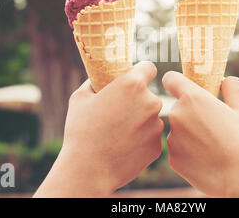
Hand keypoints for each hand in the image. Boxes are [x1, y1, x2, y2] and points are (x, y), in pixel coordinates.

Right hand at [35, 61, 163, 196]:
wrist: (88, 170)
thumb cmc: (81, 130)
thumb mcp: (80, 97)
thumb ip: (95, 82)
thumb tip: (99, 78)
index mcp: (132, 85)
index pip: (148, 67)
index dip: (140, 72)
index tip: (133, 79)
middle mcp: (150, 102)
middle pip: (148, 95)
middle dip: (137, 100)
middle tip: (118, 112)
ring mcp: (156, 126)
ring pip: (151, 117)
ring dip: (139, 121)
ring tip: (117, 133)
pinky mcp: (157, 146)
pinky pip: (150, 136)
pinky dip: (140, 139)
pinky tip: (123, 146)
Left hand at [162, 71, 238, 196]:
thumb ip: (231, 89)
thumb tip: (225, 80)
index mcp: (192, 98)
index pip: (171, 79)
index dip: (178, 82)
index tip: (186, 88)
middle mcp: (177, 115)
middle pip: (178, 108)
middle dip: (191, 114)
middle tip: (213, 126)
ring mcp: (172, 138)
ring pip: (178, 131)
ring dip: (190, 135)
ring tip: (213, 147)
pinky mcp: (173, 159)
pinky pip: (179, 151)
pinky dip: (189, 154)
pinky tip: (207, 160)